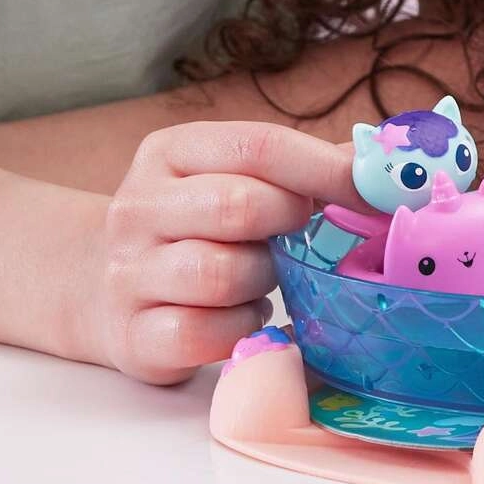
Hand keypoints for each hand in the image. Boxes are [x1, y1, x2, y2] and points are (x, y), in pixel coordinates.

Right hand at [81, 121, 354, 384]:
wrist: (102, 286)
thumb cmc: (194, 224)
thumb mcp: (230, 176)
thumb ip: (299, 167)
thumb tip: (382, 166)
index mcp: (170, 151)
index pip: (258, 146)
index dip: (326, 169)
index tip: (377, 191)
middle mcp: (138, 207)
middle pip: (238, 206)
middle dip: (288, 222)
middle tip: (301, 233)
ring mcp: (128, 274)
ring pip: (221, 274)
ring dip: (263, 279)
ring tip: (262, 274)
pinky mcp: (132, 337)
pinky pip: (204, 335)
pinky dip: (239, 328)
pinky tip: (241, 315)